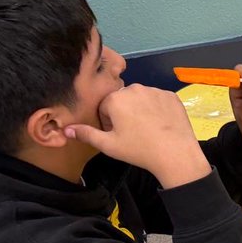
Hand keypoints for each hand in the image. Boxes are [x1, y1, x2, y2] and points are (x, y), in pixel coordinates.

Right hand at [65, 84, 208, 188]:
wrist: (175, 154)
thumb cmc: (139, 150)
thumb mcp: (109, 145)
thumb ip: (86, 134)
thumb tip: (66, 130)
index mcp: (116, 98)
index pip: (105, 107)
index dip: (109, 123)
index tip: (119, 135)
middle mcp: (134, 88)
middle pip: (123, 100)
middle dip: (124, 114)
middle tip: (134, 134)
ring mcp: (155, 91)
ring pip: (141, 99)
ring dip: (141, 110)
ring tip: (148, 130)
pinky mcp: (171, 96)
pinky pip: (159, 100)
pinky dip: (158, 110)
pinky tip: (161, 125)